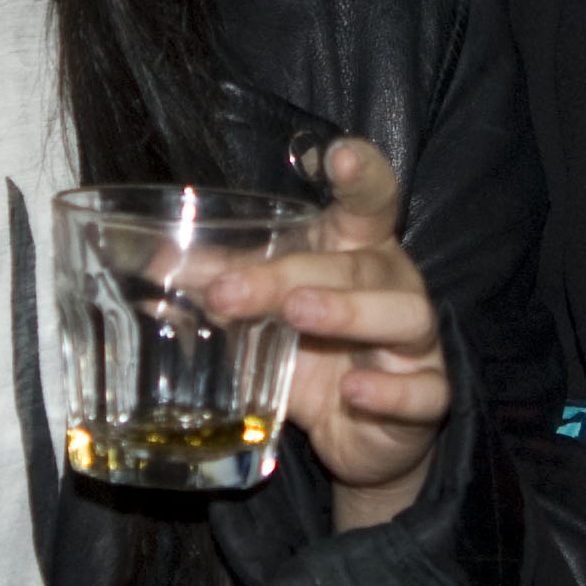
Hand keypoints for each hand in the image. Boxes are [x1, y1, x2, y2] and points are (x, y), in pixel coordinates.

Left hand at [205, 137, 450, 531]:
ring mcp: (415, 341)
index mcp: (359, 251)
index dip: (362, 174)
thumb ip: (225, 282)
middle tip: (232, 292)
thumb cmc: (316, 351)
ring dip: (349, 312)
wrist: (359, 431)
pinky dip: (389, 391)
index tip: (340, 155)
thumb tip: (157, 264)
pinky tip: (353, 391)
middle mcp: (394, 285)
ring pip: (402, 314)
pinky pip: (422, 390)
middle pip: (358, 266)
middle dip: (294, 274)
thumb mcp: (269, 309)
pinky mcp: (428, 394)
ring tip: (298, 315)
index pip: (371, 200)